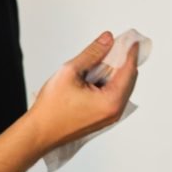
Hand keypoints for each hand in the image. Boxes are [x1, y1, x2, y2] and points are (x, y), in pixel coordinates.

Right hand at [28, 32, 138, 152]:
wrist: (39, 132)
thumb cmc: (52, 107)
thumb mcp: (71, 71)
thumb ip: (93, 53)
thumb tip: (108, 39)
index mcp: (112, 101)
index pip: (129, 70)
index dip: (130, 52)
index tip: (132, 39)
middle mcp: (115, 111)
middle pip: (128, 79)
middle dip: (122, 61)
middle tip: (114, 44)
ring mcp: (110, 117)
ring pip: (120, 88)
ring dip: (114, 72)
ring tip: (102, 58)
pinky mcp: (103, 119)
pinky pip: (112, 96)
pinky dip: (108, 83)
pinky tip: (96, 74)